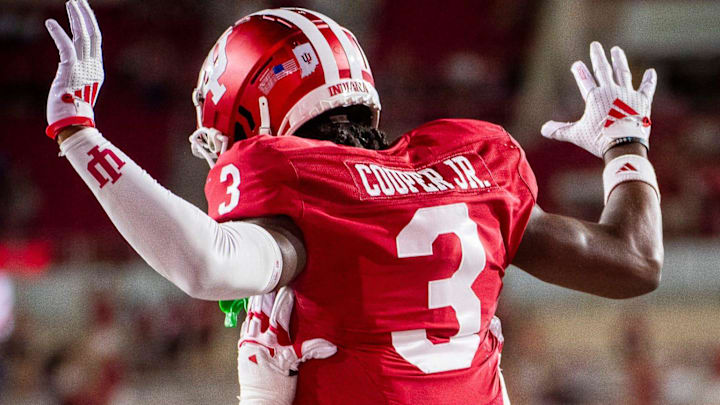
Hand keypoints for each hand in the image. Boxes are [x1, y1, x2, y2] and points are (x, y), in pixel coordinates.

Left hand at [45, 0, 103, 139]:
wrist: (74, 126)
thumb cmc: (72, 114)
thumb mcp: (78, 93)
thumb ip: (76, 80)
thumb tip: (69, 76)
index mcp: (97, 71)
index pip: (96, 42)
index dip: (90, 24)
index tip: (83, 11)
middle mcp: (94, 67)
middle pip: (93, 34)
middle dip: (86, 15)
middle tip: (79, 1)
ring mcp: (84, 68)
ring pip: (83, 36)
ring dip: (77, 17)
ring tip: (71, 2)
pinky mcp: (71, 71)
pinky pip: (66, 47)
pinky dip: (58, 33)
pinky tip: (50, 22)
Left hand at [237, 287, 335, 404]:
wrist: (261, 404)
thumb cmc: (277, 389)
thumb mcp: (295, 366)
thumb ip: (310, 351)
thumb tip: (331, 345)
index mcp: (271, 343)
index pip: (279, 315)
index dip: (284, 300)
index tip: (289, 287)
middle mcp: (257, 340)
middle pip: (260, 310)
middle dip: (265, 294)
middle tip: (268, 277)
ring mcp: (248, 344)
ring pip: (250, 316)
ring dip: (255, 302)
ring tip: (258, 287)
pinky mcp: (243, 349)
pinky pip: (245, 326)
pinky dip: (248, 315)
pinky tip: (250, 309)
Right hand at [541, 42, 656, 157]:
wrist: (624, 146)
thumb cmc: (599, 140)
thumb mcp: (577, 134)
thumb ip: (560, 130)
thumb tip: (543, 129)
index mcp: (594, 97)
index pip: (584, 80)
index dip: (579, 71)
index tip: (576, 64)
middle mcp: (611, 91)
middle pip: (603, 69)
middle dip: (598, 56)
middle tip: (595, 45)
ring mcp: (628, 94)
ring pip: (623, 72)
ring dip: (619, 60)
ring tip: (616, 50)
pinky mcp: (643, 101)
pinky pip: (646, 88)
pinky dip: (649, 80)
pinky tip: (651, 71)